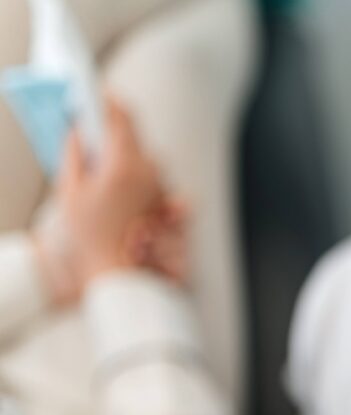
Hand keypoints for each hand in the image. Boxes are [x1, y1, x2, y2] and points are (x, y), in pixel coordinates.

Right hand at [33, 96, 187, 304]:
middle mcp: (149, 171)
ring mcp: (160, 184)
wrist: (118, 270)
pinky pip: (150, 174)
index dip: (108, 102)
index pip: (121, 118)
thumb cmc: (90, 234)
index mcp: (124, 164)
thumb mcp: (70, 190)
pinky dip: (135, 172)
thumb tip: (76, 130)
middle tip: (91, 126)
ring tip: (102, 162)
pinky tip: (118, 183)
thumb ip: (74, 154)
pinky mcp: (165, 197)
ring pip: (144, 155)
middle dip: (114, 130)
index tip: (96, 93)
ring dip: (125, 153)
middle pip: (134, 136)